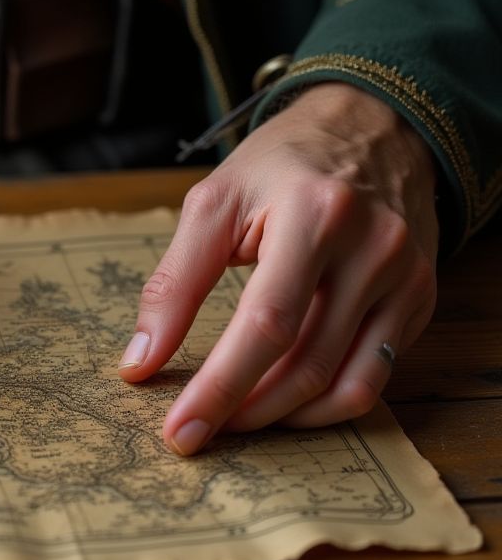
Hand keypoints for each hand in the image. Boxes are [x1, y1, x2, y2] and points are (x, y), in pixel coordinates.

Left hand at [119, 82, 439, 454]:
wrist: (371, 127)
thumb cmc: (281, 164)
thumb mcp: (214, 202)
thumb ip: (174, 282)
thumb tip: (140, 361)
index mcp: (314, 215)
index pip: (265, 325)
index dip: (219, 387)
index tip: (180, 431)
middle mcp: (372, 250)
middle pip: (306, 365)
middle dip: (243, 410)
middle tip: (197, 432)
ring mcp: (406, 278)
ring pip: (345, 385)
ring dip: (282, 417)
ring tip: (234, 418)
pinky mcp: (421, 298)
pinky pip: (376, 376)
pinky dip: (326, 404)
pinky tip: (284, 401)